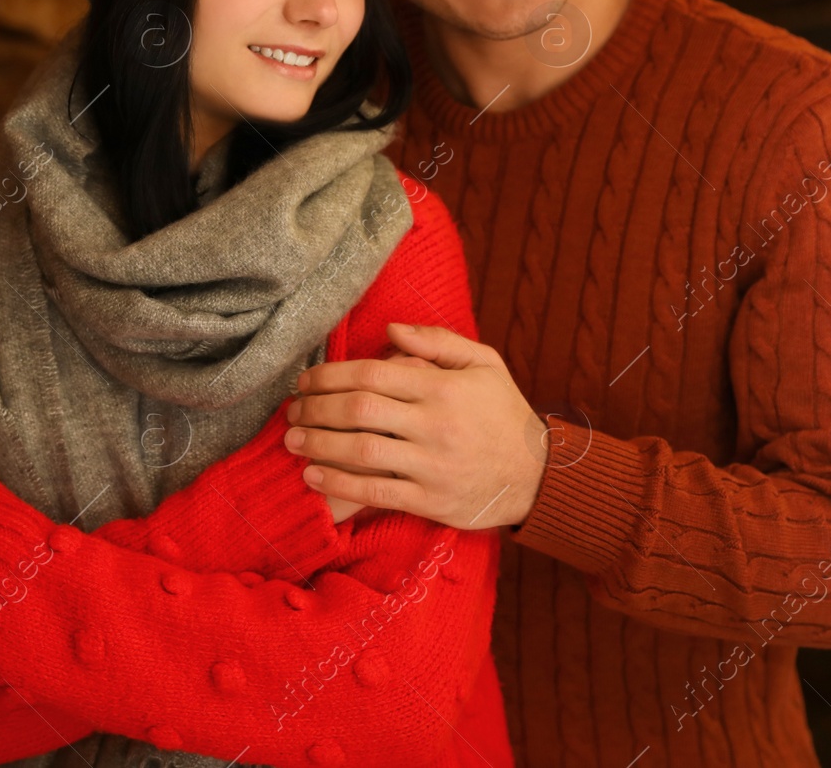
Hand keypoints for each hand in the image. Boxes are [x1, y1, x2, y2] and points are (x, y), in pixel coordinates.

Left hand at [285, 323, 550, 529]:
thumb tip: (389, 329)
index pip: (372, 374)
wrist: (539, 475)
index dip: (329, 375)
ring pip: (360, 451)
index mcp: (443, 388)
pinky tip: (312, 475)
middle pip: (358, 410)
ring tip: (292, 441)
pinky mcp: (430, 501)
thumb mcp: (484, 363)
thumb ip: (437, 342)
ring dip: (318, 444)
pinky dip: (338, 484)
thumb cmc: (504, 413)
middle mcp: (435, 425)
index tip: (305, 380)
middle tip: (291, 410)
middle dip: (315, 408)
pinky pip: (375, 492)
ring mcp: (432, 466)